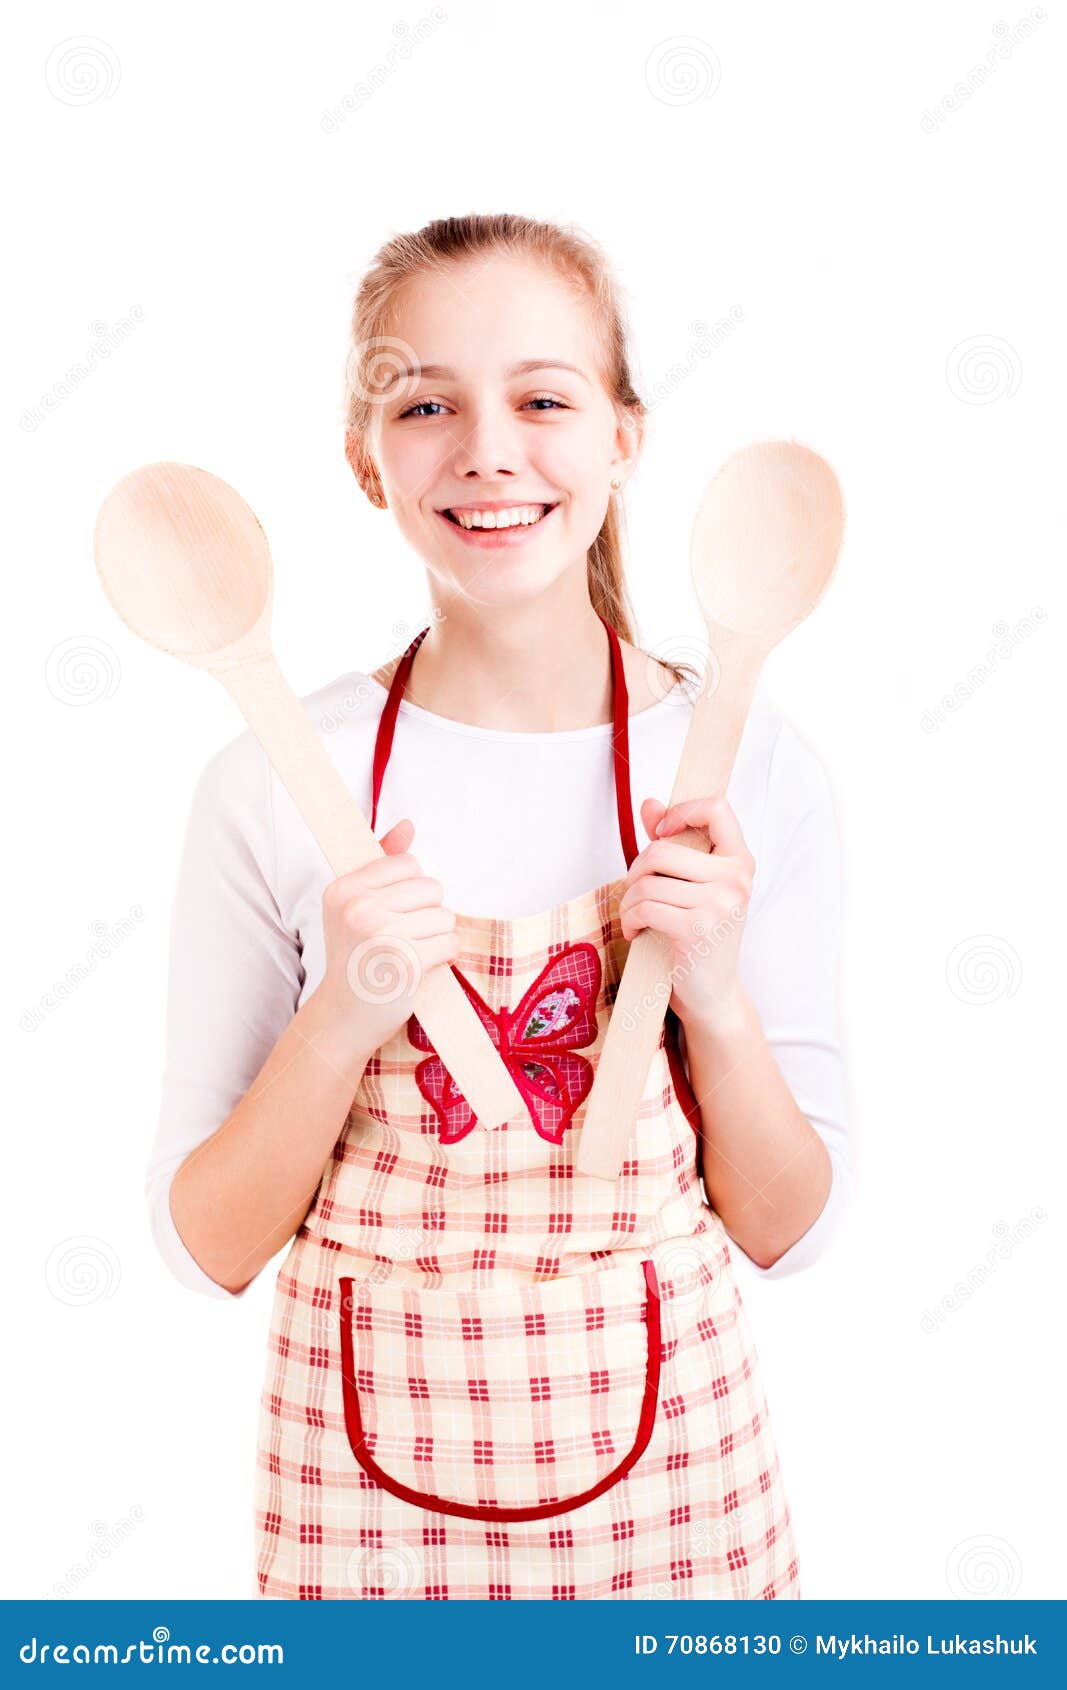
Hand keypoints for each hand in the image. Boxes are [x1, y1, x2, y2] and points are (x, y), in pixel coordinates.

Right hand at [315, 818, 460, 1053]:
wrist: (342, 1017)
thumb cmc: (355, 958)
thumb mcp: (357, 906)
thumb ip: (383, 863)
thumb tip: (408, 825)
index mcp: (344, 888)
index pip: (408, 864)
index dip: (411, 890)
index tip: (393, 914)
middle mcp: (358, 908)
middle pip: (431, 887)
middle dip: (427, 913)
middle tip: (403, 938)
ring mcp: (381, 934)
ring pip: (445, 916)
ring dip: (437, 937)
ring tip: (410, 954)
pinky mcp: (405, 961)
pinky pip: (451, 942)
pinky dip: (445, 956)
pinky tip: (422, 967)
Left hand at [617, 793, 754, 1030]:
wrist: (713, 992)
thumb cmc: (700, 934)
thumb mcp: (692, 885)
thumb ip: (673, 842)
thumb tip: (650, 804)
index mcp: (739, 861)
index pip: (717, 807)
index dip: (682, 811)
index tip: (661, 833)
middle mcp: (736, 879)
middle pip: (662, 849)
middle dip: (636, 870)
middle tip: (636, 892)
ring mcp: (719, 904)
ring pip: (647, 881)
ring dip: (628, 900)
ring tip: (634, 915)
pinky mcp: (697, 928)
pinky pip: (644, 907)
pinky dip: (630, 919)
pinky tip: (636, 931)